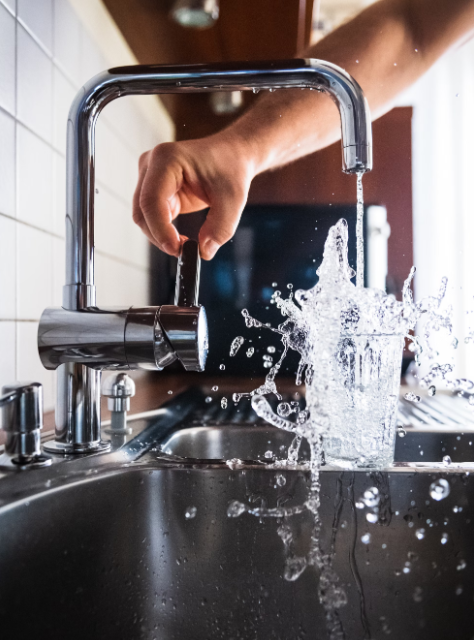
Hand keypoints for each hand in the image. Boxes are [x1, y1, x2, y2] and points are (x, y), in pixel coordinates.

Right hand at [132, 132, 256, 259]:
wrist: (232, 156)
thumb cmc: (231, 168)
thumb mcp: (233, 199)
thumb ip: (221, 228)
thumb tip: (204, 252)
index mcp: (167, 159)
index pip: (152, 200)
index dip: (160, 229)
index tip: (178, 249)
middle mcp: (151, 165)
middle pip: (142, 211)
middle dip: (160, 236)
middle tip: (183, 252)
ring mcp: (149, 177)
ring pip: (143, 217)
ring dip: (161, 236)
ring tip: (186, 244)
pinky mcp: (154, 190)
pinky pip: (152, 218)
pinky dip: (164, 232)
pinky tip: (181, 238)